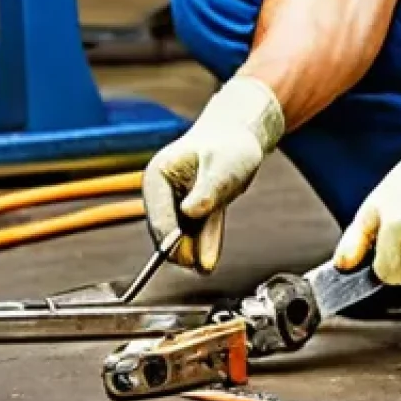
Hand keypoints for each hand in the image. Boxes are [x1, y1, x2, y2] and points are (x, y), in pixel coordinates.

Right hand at [142, 75, 283, 272]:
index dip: (171, 241)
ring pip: (184, 235)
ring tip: (208, 264)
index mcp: (158, 176)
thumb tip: (189, 214)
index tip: (187, 257)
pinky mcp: (194, 209)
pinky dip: (205, 244)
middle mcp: (162, 191)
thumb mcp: (222, 166)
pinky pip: (199, 232)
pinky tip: (209, 260)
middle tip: (204, 264)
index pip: (159, 218)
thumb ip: (207, 190)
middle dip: (185, 248)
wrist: (243, 135)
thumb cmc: (230, 143)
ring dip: (197, 248)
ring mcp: (177, 201)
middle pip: (168, 231)